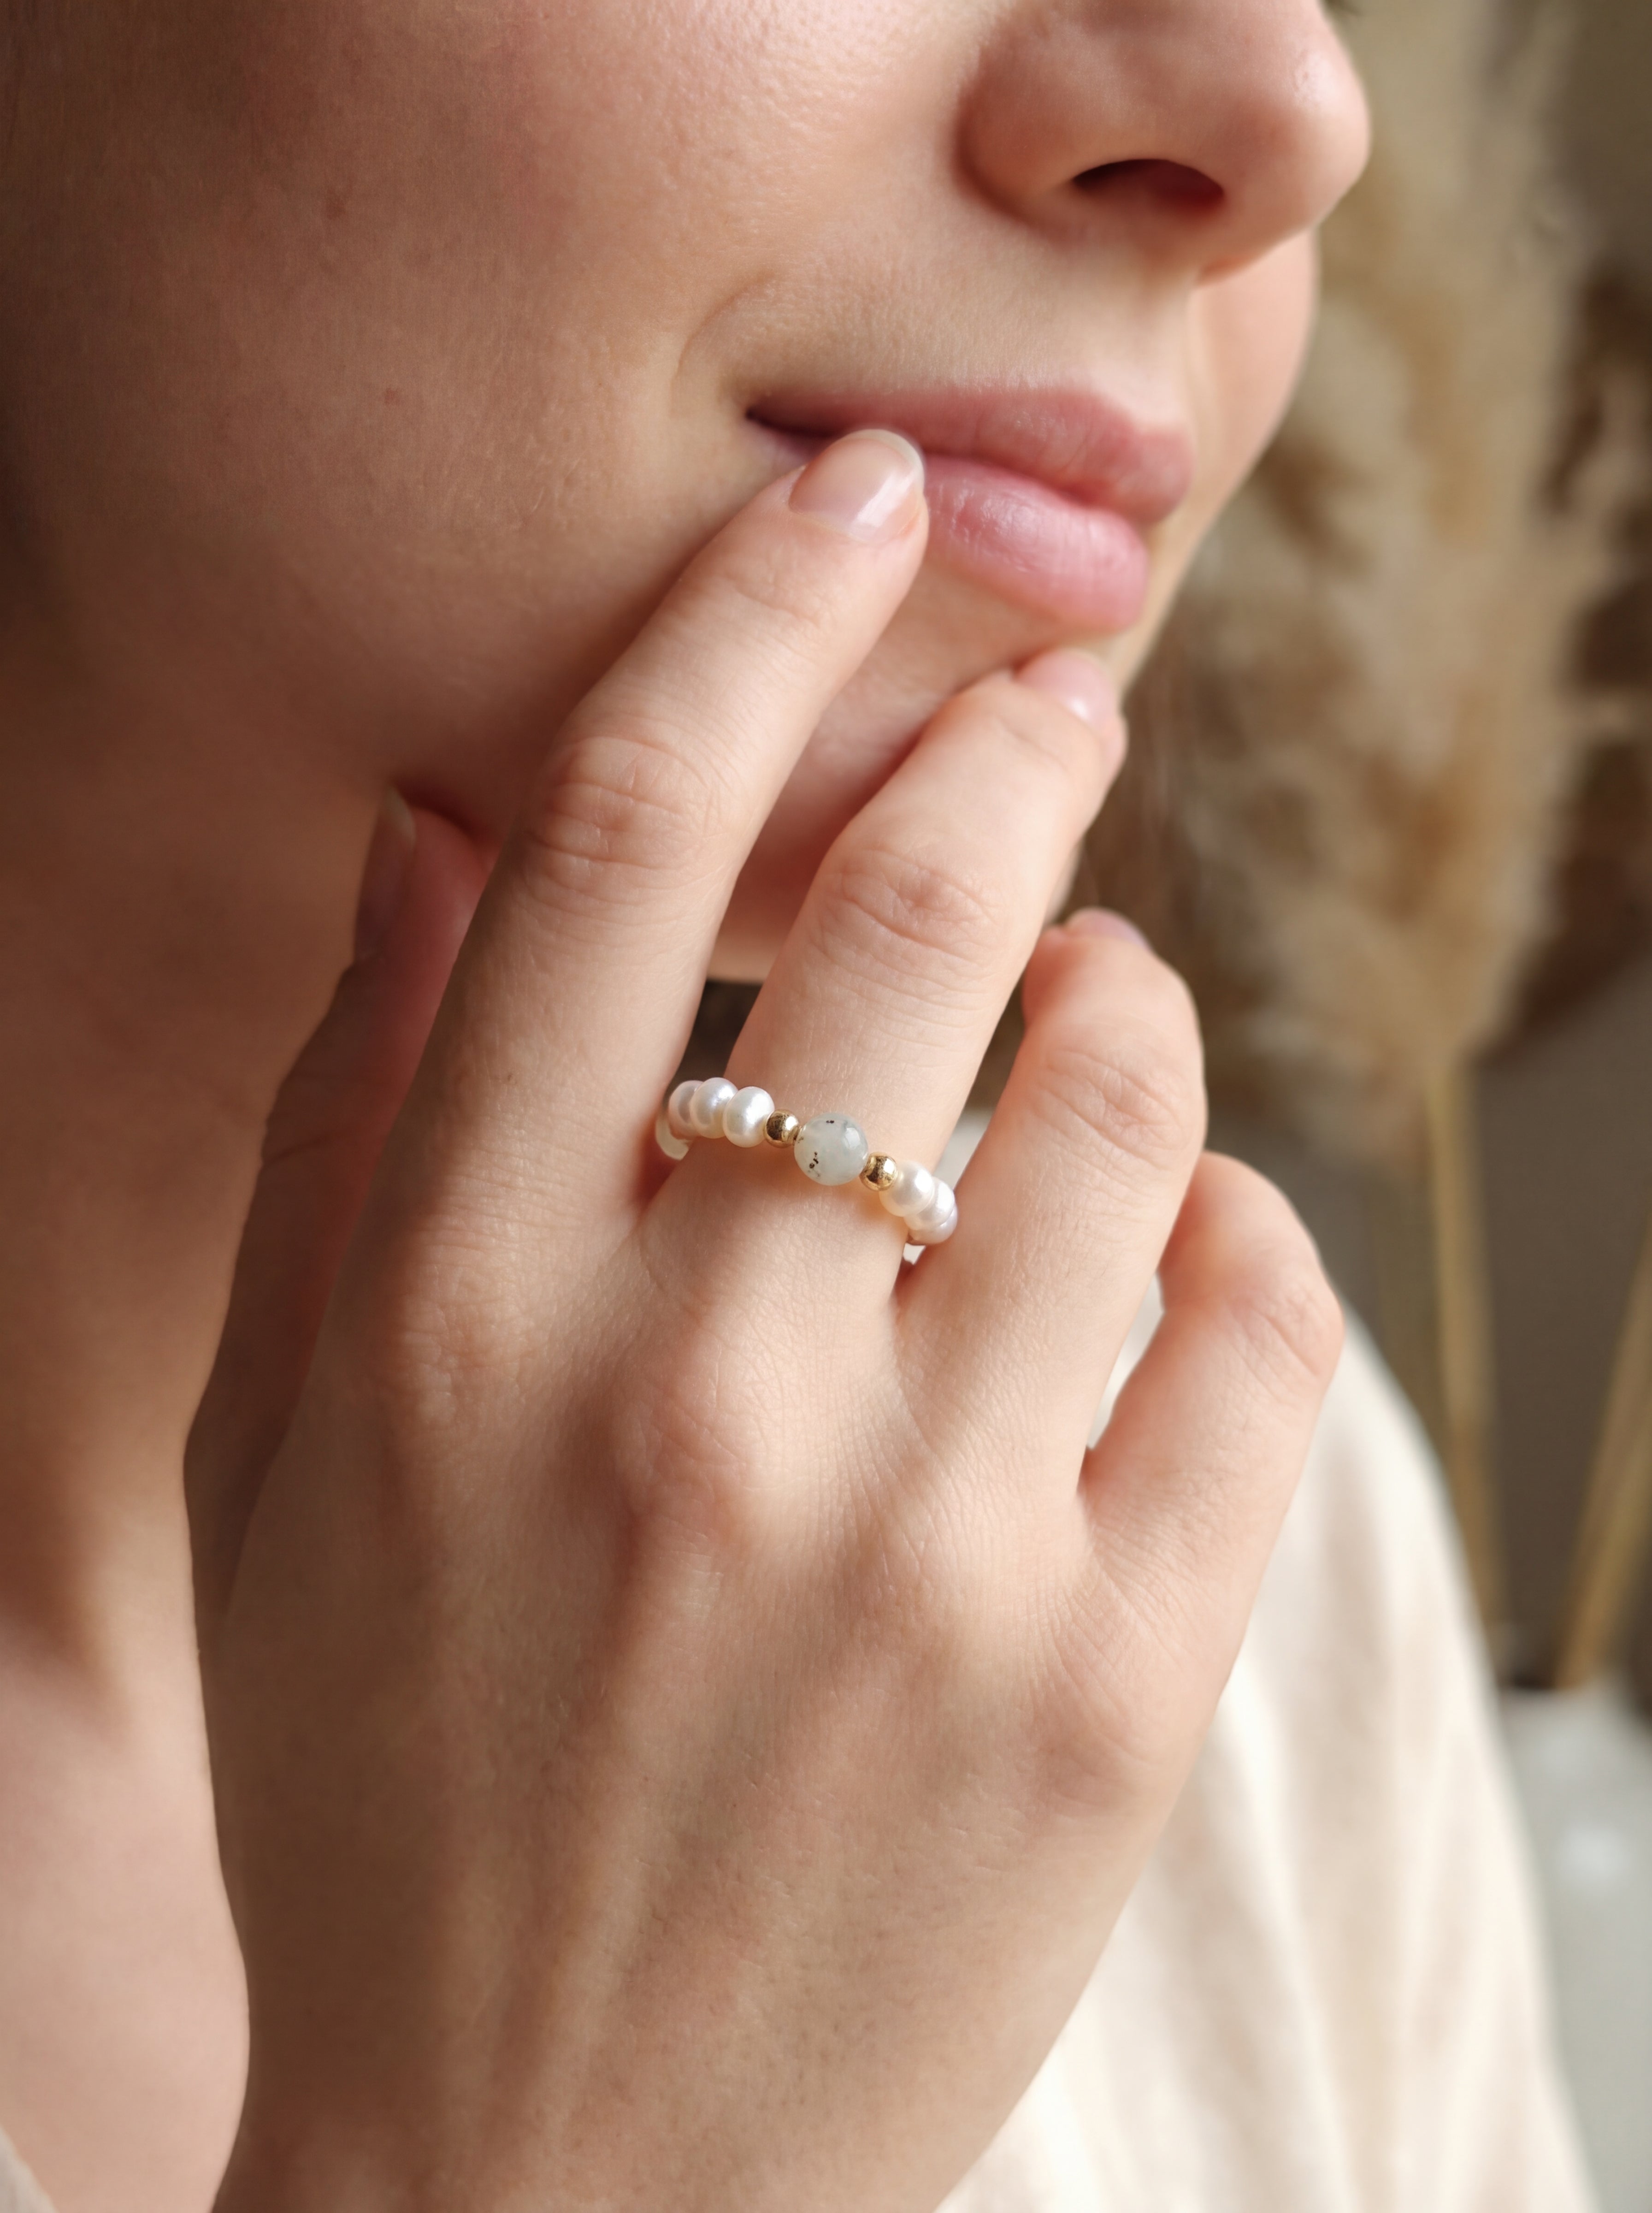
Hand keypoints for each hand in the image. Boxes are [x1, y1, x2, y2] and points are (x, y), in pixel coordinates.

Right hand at [188, 431, 1341, 2212]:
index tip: (847, 504)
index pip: (609, 844)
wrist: (542, 2190)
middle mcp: (689, 1399)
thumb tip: (433, 837)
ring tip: (1097, 998)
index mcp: (454, 1323)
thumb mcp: (279, 1455)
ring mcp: (924, 1550)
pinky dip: (1240, 1232)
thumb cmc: (391, 1793)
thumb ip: (353, 1122)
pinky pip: (1257, 1336)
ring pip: (1119, 1108)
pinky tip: (1178, 1228)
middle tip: (1050, 708)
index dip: (747, 617)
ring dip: (1126, 1000)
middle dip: (1004, 757)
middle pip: (904, 924)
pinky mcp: (1106, 1688)